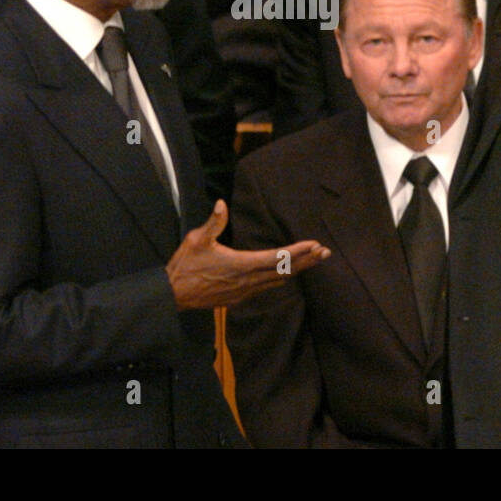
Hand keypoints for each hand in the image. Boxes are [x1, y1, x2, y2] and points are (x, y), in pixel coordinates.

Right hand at [166, 200, 329, 309]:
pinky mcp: (240, 297)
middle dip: (307, 261)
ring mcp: (245, 291)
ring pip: (278, 281)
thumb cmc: (185, 265)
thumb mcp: (196, 240)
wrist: (174, 295)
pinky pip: (268, 287)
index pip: (277, 258)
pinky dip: (282, 278)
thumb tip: (221, 204)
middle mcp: (248, 280)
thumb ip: (213, 223)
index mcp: (241, 264)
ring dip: (297, 270)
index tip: (315, 244)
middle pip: (285, 271)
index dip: (298, 252)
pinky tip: (287, 274)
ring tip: (313, 261)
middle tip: (325, 252)